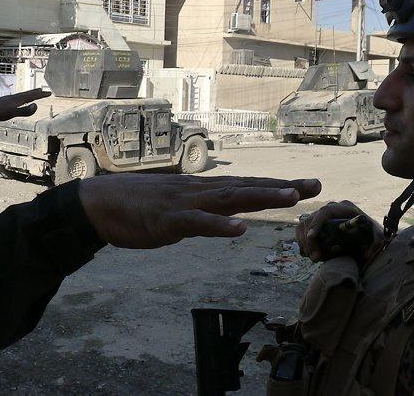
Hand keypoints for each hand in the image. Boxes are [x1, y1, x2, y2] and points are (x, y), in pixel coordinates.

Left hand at [0, 89, 50, 121]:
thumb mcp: (12, 113)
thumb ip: (25, 111)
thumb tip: (36, 106)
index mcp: (17, 100)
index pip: (32, 96)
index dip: (41, 95)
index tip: (49, 92)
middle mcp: (14, 98)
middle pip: (27, 94)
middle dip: (36, 93)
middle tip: (42, 90)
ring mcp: (8, 100)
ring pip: (21, 96)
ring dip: (28, 95)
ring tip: (32, 94)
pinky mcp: (4, 103)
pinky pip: (16, 99)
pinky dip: (21, 98)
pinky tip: (17, 101)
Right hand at [77, 174, 321, 248]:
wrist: (97, 204)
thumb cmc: (134, 207)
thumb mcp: (174, 207)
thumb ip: (199, 210)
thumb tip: (218, 216)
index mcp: (201, 191)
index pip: (246, 186)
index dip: (276, 185)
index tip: (306, 186)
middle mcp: (198, 192)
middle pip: (247, 187)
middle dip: (282, 187)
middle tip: (316, 185)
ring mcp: (184, 204)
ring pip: (228, 199)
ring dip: (261, 197)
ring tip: (290, 197)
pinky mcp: (167, 220)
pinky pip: (197, 224)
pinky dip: (218, 225)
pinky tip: (239, 229)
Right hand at [297, 201, 382, 262]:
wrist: (369, 240)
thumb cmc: (373, 238)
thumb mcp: (376, 240)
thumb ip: (373, 246)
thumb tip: (366, 253)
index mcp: (346, 208)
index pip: (326, 211)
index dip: (317, 223)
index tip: (312, 238)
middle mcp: (332, 209)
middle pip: (312, 219)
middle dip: (309, 239)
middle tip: (315, 257)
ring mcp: (323, 216)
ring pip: (304, 225)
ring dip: (305, 242)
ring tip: (314, 257)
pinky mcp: (316, 224)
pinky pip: (302, 229)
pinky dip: (302, 241)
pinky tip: (309, 252)